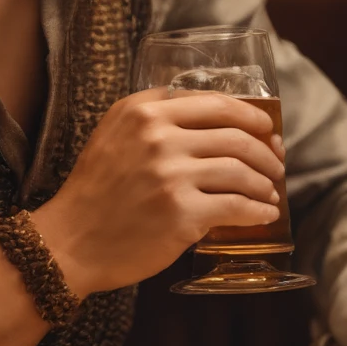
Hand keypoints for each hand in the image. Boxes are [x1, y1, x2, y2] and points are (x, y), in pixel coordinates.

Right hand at [32, 89, 285, 296]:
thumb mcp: (115, 132)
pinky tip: (264, 214)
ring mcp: (172, 175)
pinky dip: (257, 211)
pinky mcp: (182, 213)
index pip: (216, 103)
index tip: (265, 127)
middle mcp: (159, 137)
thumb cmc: (96, 189)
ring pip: (240, 170)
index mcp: (145, 112)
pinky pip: (236, 206)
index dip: (251, 115)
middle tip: (277, 163)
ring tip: (270, 191)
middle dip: (266, 150)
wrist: (69, 242)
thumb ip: (155, 114)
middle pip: (235, 135)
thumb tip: (212, 112)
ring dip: (264, 182)